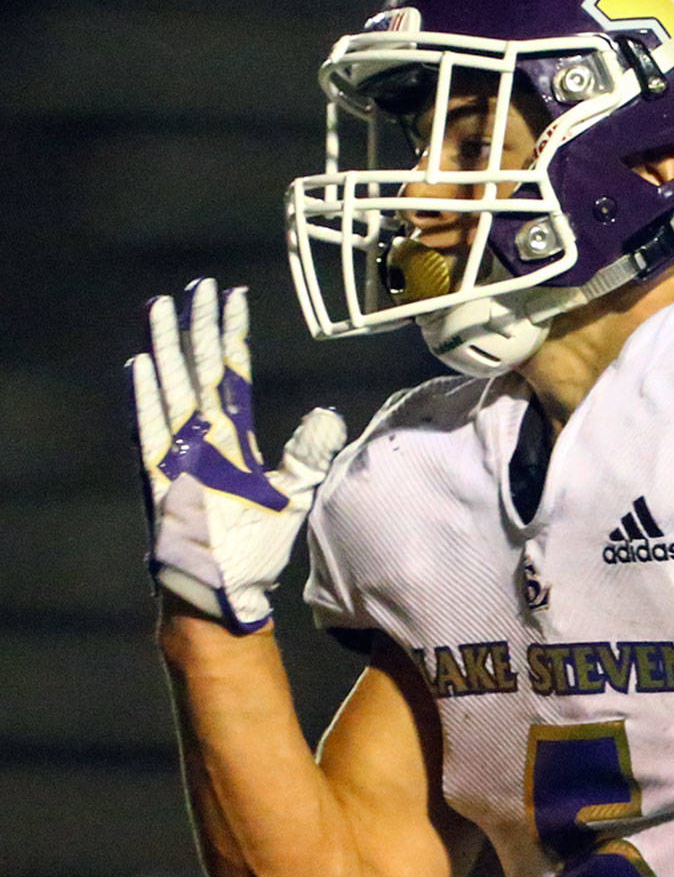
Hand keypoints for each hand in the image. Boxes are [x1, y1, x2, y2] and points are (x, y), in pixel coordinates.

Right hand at [129, 279, 346, 633]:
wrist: (228, 590)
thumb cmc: (255, 548)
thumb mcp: (292, 494)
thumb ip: (308, 453)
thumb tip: (329, 413)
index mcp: (233, 440)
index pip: (233, 374)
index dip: (232, 336)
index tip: (233, 298)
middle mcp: (203, 439)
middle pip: (197, 371)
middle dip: (195, 329)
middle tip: (196, 286)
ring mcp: (179, 455)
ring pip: (170, 389)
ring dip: (165, 349)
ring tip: (160, 308)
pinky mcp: (162, 478)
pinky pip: (152, 431)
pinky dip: (146, 399)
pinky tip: (140, 365)